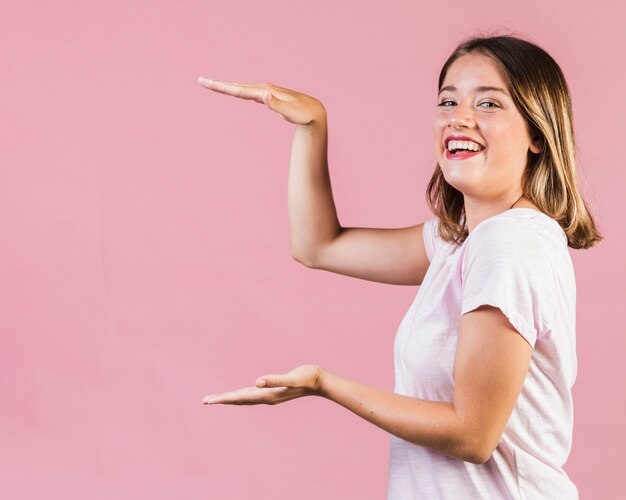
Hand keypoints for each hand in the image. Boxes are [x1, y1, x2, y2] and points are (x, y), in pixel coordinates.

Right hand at [197, 77, 326, 125]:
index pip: (240, 90)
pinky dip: (238, 92)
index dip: (223, 88)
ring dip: (227, 87)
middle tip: (201, 81)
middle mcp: (264, 90)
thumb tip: (264, 96)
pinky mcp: (268, 98)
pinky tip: (234, 92)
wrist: (314, 112)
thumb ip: (277, 105)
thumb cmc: (303, 115)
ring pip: (242, 89)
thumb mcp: (291, 113)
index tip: (208, 84)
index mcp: (266, 92)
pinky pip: (249, 94)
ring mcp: (266, 93)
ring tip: (212, 85)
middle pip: (237, 87)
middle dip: (220, 85)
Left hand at [202, 364, 323, 405]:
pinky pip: (252, 394)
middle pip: (239, 400)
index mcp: (266, 394)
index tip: (208, 401)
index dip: (223, 399)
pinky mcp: (273, 391)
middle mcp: (265, 397)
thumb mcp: (291, 378)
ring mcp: (269, 395)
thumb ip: (275, 380)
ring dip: (230, 399)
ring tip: (217, 399)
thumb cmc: (307, 377)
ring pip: (244, 398)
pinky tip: (240, 394)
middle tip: (204, 401)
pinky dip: (241, 395)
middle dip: (222, 400)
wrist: (319, 381)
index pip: (240, 397)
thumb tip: (257, 381)